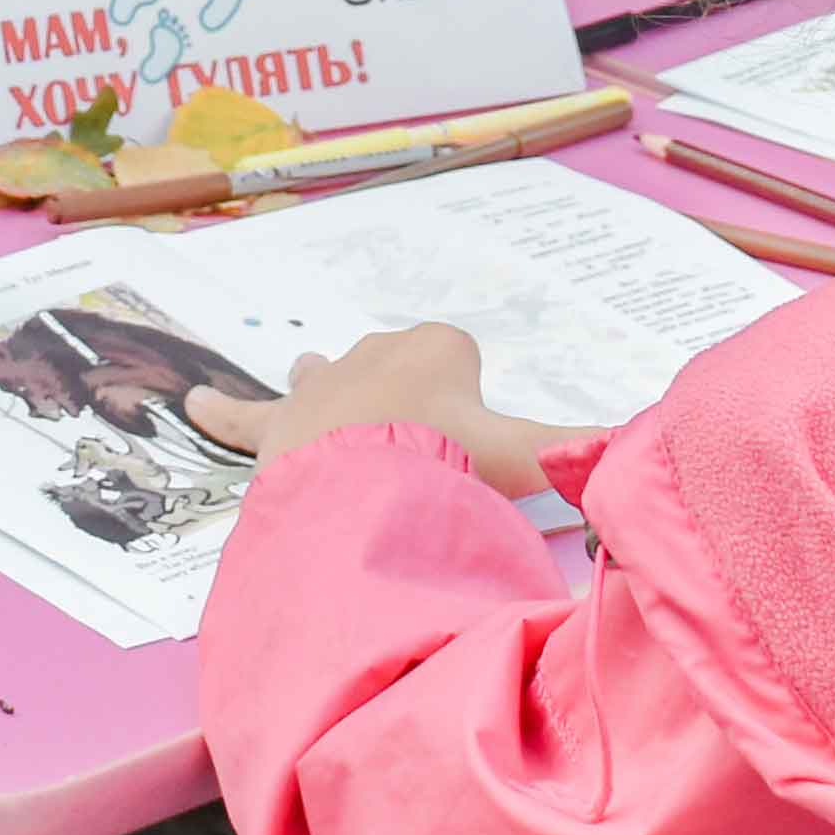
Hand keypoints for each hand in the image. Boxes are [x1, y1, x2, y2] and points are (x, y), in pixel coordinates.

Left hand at [181, 322, 596, 499]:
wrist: (366, 486)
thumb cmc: (447, 463)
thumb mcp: (524, 456)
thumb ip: (583, 453)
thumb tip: (645, 446)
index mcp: (436, 348)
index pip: (460, 359)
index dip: (472, 404)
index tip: (477, 447)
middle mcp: (373, 354)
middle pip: (396, 371)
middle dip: (408, 404)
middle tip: (423, 456)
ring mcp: (318, 388)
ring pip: (323, 379)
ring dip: (330, 394)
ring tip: (339, 424)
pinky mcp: (273, 426)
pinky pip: (239, 415)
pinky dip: (220, 414)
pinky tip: (189, 406)